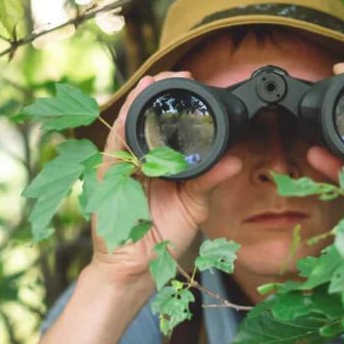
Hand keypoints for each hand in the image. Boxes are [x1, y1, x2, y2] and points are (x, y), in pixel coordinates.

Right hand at [89, 71, 242, 285]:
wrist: (137, 269)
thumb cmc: (162, 239)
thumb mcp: (193, 207)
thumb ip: (209, 181)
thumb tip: (235, 161)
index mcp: (159, 164)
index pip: (165, 125)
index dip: (176, 102)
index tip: (193, 82)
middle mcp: (139, 161)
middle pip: (144, 118)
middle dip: (157, 93)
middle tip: (176, 74)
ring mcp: (122, 168)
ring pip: (127, 126)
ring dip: (138, 103)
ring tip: (152, 83)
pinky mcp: (108, 180)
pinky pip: (114, 149)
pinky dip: (122, 129)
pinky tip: (131, 113)